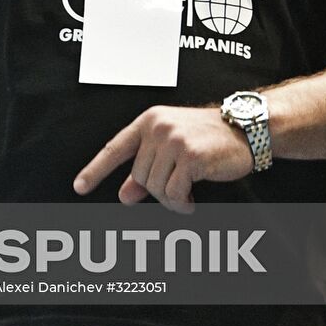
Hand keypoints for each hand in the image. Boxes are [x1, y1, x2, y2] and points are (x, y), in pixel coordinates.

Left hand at [73, 105, 253, 213]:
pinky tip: (192, 201)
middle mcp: (158, 127)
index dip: (96, 169)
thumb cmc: (209, 138)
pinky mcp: (190, 155)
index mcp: (149, 121)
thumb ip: (147, 168)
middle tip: (179, 188)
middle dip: (157, 190)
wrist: (246, 129)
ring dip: (171, 199)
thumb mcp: (173, 148)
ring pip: (155, 188)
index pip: (116, 148)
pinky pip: (174, 194)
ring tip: (187, 193)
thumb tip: (125, 194)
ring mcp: (173, 140)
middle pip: (140, 176)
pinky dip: (181, 204)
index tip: (79, 187)